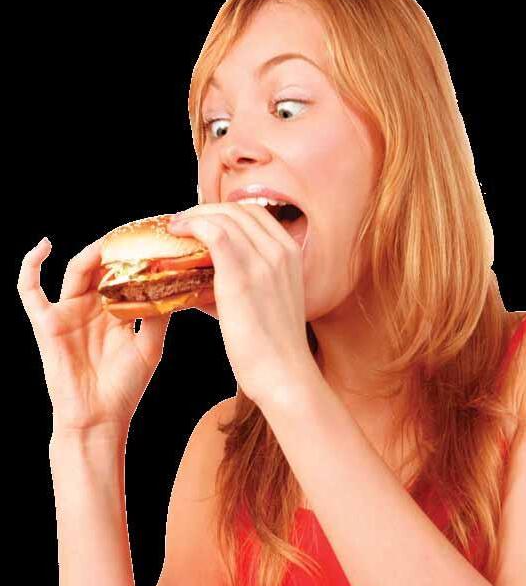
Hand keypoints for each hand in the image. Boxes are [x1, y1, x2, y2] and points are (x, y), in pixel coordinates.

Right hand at [17, 235, 172, 440]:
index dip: (135, 255)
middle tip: (137, 233)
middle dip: (116, 248)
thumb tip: (173, 285)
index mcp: (116, 310)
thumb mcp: (150, 348)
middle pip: (101, 266)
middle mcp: (92, 307)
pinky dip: (31, 265)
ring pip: (76, 271)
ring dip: (91, 253)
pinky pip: (30, 290)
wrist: (99, 417)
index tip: (155, 238)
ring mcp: (68, 312)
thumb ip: (158, 317)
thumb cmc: (124, 388)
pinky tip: (45, 246)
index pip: (124, 273)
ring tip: (110, 242)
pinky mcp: (47, 322)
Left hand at [168, 202, 314, 404]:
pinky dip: (192, 226)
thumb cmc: (273, 349)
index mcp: (292, 254)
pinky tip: (176, 232)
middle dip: (207, 211)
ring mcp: (263, 259)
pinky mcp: (241, 273)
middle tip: (182, 222)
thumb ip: (242, 286)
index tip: (202, 221)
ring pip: (223, 217)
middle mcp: (281, 250)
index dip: (225, 213)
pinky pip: (214, 232)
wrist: (284, 375)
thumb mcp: (267, 305)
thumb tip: (203, 284)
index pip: (255, 214)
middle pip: (238, 210)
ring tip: (173, 227)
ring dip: (194, 216)